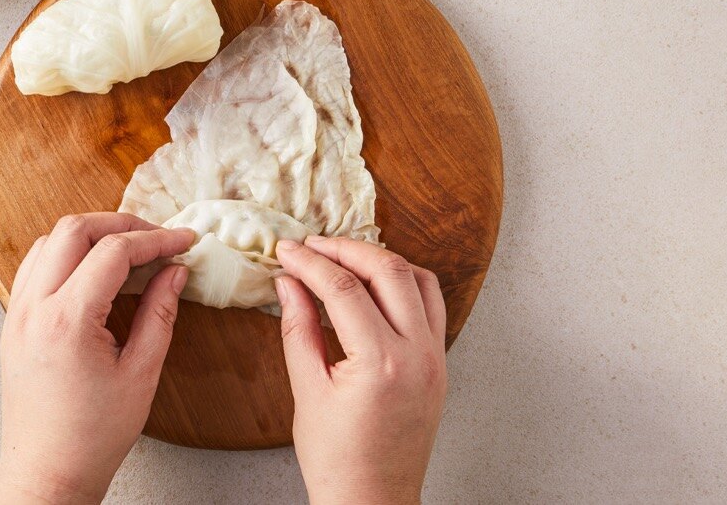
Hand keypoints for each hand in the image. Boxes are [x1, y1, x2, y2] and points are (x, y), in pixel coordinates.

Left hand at [0, 213, 194, 504]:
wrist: (47, 472)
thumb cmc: (92, 436)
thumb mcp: (140, 374)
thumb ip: (160, 314)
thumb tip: (175, 272)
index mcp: (67, 320)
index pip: (114, 251)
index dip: (156, 239)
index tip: (184, 241)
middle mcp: (34, 308)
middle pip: (74, 229)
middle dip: (121, 224)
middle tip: (156, 238)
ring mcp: (17, 313)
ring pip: (48, 241)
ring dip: (90, 234)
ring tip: (128, 250)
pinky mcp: (12, 323)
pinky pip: (33, 266)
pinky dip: (64, 254)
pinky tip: (92, 270)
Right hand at [275, 236, 447, 504]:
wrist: (372, 501)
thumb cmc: (337, 458)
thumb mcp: (307, 389)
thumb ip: (298, 327)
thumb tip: (288, 281)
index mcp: (381, 363)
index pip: (343, 289)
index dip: (310, 263)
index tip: (287, 251)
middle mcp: (418, 355)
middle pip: (388, 270)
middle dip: (345, 249)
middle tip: (312, 246)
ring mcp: (435, 358)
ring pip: (419, 280)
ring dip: (379, 260)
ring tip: (342, 258)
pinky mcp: (440, 364)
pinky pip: (430, 305)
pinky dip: (403, 283)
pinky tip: (373, 284)